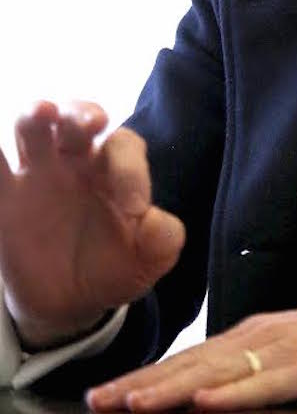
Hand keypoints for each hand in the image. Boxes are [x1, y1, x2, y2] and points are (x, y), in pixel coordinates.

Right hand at [0, 100, 184, 346]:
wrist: (70, 302)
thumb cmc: (113, 266)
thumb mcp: (149, 259)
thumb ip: (162, 239)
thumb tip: (154, 221)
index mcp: (113, 167)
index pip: (123, 146)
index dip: (131, 168)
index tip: (136, 209)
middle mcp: (75, 159)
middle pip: (76, 118)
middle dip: (83, 112)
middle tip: (93, 121)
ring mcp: (36, 174)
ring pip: (32, 129)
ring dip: (35, 115)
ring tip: (42, 111)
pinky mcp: (6, 199)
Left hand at [86, 295, 296, 412]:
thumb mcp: (295, 352)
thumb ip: (256, 368)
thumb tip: (212, 390)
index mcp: (257, 332)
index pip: (191, 357)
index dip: (147, 375)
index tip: (107, 392)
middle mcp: (264, 335)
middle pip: (193, 363)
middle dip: (143, 383)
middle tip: (100, 400)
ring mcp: (289, 350)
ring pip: (220, 371)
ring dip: (173, 388)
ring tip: (134, 402)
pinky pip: (269, 383)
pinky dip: (234, 393)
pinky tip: (206, 401)